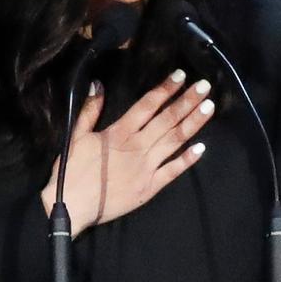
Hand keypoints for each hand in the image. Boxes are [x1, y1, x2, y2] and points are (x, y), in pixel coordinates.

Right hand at [41, 69, 214, 236]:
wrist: (71, 205)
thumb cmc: (71, 170)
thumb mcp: (76, 136)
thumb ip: (90, 110)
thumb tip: (99, 85)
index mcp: (120, 132)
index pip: (148, 105)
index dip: (166, 89)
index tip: (181, 75)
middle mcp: (138, 146)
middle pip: (167, 119)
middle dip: (187, 101)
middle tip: (205, 85)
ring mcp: (146, 167)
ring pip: (175, 141)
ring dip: (192, 123)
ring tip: (209, 107)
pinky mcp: (150, 187)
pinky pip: (172, 171)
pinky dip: (187, 159)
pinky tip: (202, 148)